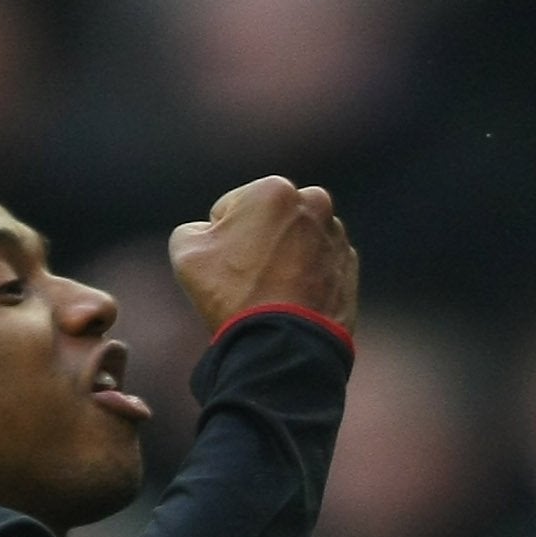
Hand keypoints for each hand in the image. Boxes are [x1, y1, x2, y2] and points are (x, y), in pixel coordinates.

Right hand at [170, 177, 357, 336]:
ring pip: (296, 243)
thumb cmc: (233, 296)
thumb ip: (191, 230)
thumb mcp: (187, 254)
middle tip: (247, 282)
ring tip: (271, 296)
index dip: (218, 240)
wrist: (284, 347)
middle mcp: (313, 202)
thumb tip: (205, 232)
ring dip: (284, 260)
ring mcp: (335, 236)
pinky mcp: (348, 268)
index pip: (230, 209)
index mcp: (273, 188)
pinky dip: (306, 280)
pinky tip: (293, 304)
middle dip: (257, 243)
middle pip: (268, 222)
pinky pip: (318, 267)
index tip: (223, 268)